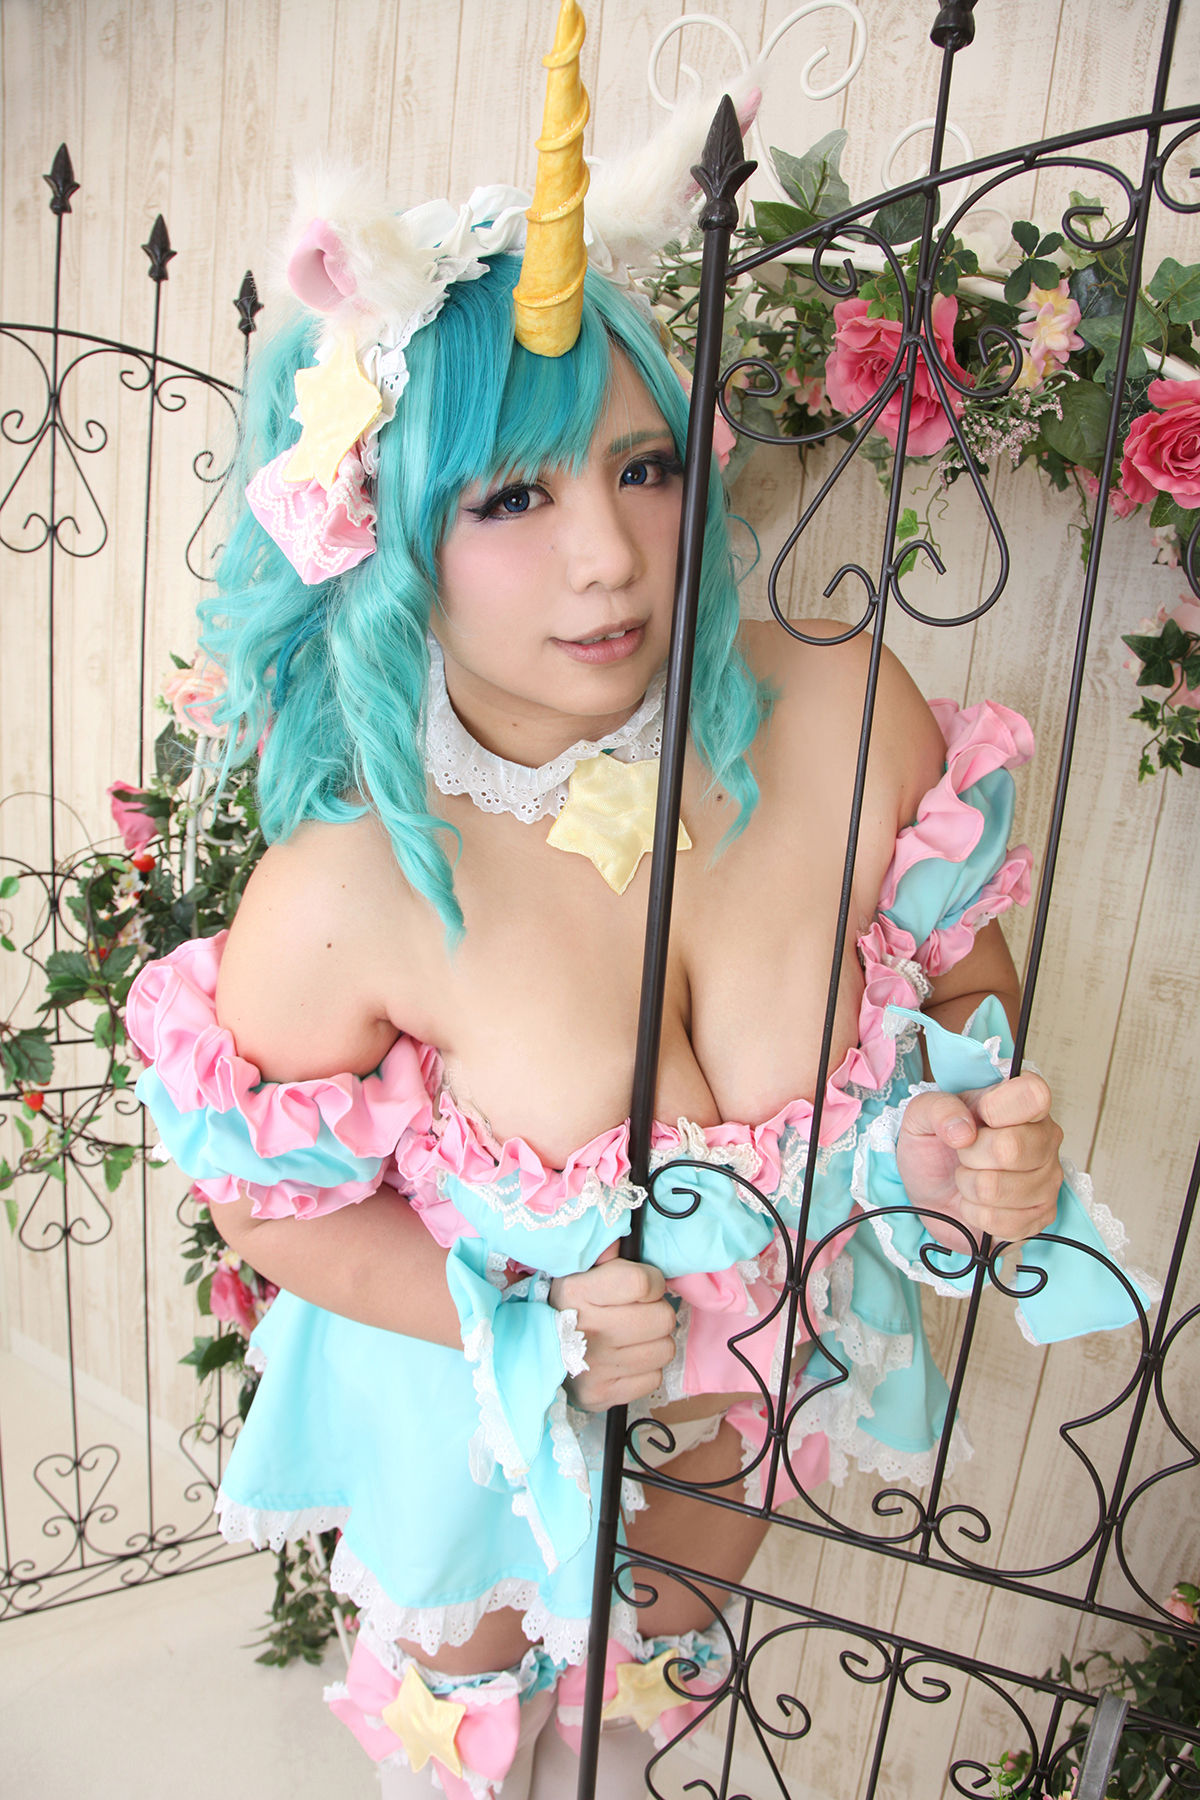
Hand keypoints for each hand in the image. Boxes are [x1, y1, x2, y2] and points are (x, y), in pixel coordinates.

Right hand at [549, 1244, 675, 1412]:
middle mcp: (587, 1330)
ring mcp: (595, 1367)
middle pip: (663, 1319)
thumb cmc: (566, 1307)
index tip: (643, 1285)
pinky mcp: (602, 1396)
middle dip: (656, 1312)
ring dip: (653, 1342)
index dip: (652, 1282)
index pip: (644, 1284)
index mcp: (578, 1293)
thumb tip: (626, 1236)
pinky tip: (625, 1359)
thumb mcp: (576, 1272)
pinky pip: (653, 1378)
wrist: (534, 1354)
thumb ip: (606, 1252)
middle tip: (639, 1312)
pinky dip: (644, 1369)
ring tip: (633, 1337)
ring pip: (664, 1349)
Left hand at [894, 1072, 1063, 1252]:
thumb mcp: (922, 1115)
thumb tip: (963, 1130)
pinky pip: (1002, 1221)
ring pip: (998, 1189)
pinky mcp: (1043, 1214)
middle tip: (964, 1154)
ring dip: (968, 1187)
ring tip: (969, 1177)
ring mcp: (1048, 1178)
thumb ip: (938, 1108)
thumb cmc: (937, 1148)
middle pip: (1010, 1148)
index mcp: (1024, 1102)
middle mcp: (1045, 1137)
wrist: (935, 1192)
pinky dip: (976, 1214)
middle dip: (969, 1156)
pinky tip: (978, 1202)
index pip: (1034, 1095)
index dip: (996, 1109)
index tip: (978, 1116)